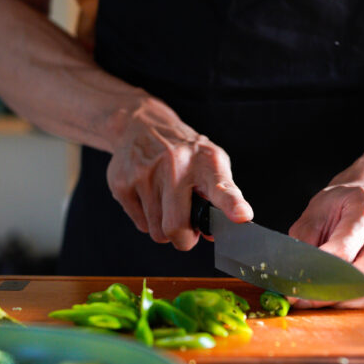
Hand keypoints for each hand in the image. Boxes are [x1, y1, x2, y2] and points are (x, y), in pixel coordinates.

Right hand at [107, 100, 252, 249]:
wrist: (142, 124)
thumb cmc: (184, 153)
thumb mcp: (211, 164)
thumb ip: (221, 198)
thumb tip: (213, 234)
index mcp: (206, 162)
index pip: (222, 187)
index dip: (232, 204)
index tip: (241, 215)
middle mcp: (175, 165)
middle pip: (176, 227)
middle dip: (184, 238)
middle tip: (186, 225)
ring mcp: (145, 173)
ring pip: (157, 232)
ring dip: (164, 227)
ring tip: (166, 203)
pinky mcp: (122, 182)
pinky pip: (141, 225)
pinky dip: (148, 219)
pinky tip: (149, 196)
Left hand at [288, 183, 363, 308]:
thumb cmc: (339, 203)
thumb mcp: (314, 211)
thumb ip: (303, 241)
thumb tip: (294, 276)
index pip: (345, 249)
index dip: (319, 273)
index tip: (297, 287)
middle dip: (333, 292)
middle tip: (306, 299)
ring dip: (346, 301)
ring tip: (321, 299)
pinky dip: (358, 301)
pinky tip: (339, 296)